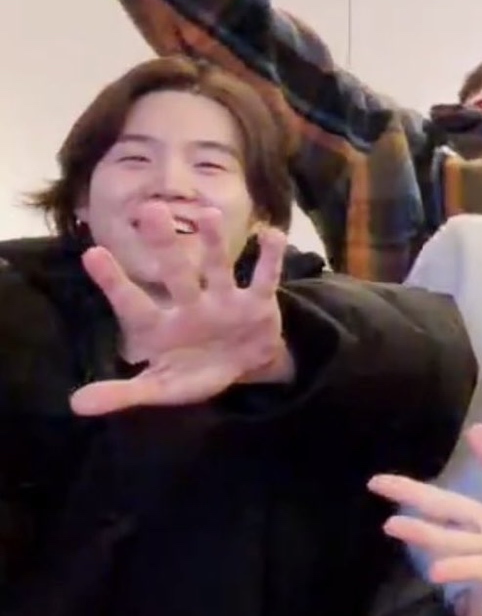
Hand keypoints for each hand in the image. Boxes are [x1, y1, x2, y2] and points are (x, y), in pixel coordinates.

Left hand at [70, 204, 289, 416]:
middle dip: (165, 245)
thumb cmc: (195, 371)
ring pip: (218, 267)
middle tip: (151, 210)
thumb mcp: (161, 388)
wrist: (246, 366)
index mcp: (162, 325)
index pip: (134, 303)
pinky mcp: (258, 304)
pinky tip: (272, 235)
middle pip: (177, 273)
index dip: (114, 282)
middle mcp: (191, 304)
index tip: (92, 254)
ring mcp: (225, 300)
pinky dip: (270, 258)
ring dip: (214, 242)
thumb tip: (75, 405)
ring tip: (208, 214)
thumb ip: (122, 393)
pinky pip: (265, 278)